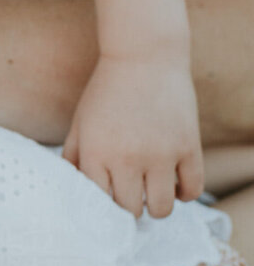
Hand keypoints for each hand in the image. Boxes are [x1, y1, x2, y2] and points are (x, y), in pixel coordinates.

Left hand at [62, 53, 203, 216]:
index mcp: (96, 152)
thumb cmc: (107, 89)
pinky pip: (193, 190)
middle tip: (130, 195)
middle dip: (128, 206)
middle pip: (130, 210)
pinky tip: (174, 182)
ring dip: (156, 205)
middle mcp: (127, 158)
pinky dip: (184, 194)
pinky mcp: (188, 147)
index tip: (107, 200)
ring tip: (151, 191)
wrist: (143, 55)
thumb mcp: (80, 121)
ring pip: (161, 209)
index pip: (98, 202)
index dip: (103, 205)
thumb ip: (73, 156)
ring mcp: (161, 155)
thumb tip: (72, 187)